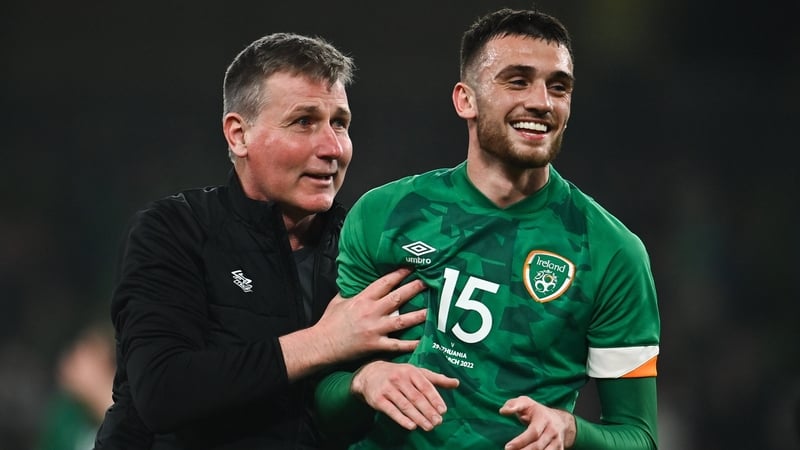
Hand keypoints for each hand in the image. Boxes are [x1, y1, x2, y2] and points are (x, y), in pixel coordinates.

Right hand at [280, 268, 427, 378]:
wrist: (322, 344)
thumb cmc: (329, 322)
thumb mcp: (339, 300)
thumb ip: (352, 290)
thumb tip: (358, 280)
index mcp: (362, 299)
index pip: (384, 282)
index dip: (399, 274)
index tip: (411, 267)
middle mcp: (371, 312)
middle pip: (397, 298)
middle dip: (413, 289)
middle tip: (427, 282)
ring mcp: (375, 329)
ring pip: (402, 321)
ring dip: (418, 315)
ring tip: (432, 310)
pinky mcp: (375, 345)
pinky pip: (397, 345)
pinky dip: (410, 344)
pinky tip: (423, 341)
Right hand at [350, 360, 458, 430]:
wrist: (370, 374)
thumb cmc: (399, 374)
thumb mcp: (416, 372)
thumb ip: (436, 378)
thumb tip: (456, 383)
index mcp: (411, 371)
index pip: (425, 386)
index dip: (435, 399)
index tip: (443, 410)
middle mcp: (399, 378)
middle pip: (416, 397)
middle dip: (428, 411)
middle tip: (438, 422)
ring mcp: (388, 388)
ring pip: (405, 405)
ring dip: (418, 417)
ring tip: (429, 426)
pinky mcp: (378, 399)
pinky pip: (392, 411)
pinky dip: (402, 419)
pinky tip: (412, 426)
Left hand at [499, 396, 575, 449]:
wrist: (559, 420)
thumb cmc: (536, 411)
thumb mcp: (525, 402)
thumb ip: (513, 405)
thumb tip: (502, 411)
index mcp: (544, 418)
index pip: (533, 432)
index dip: (520, 441)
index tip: (507, 447)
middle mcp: (552, 431)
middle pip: (538, 446)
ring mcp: (557, 442)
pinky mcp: (559, 449)